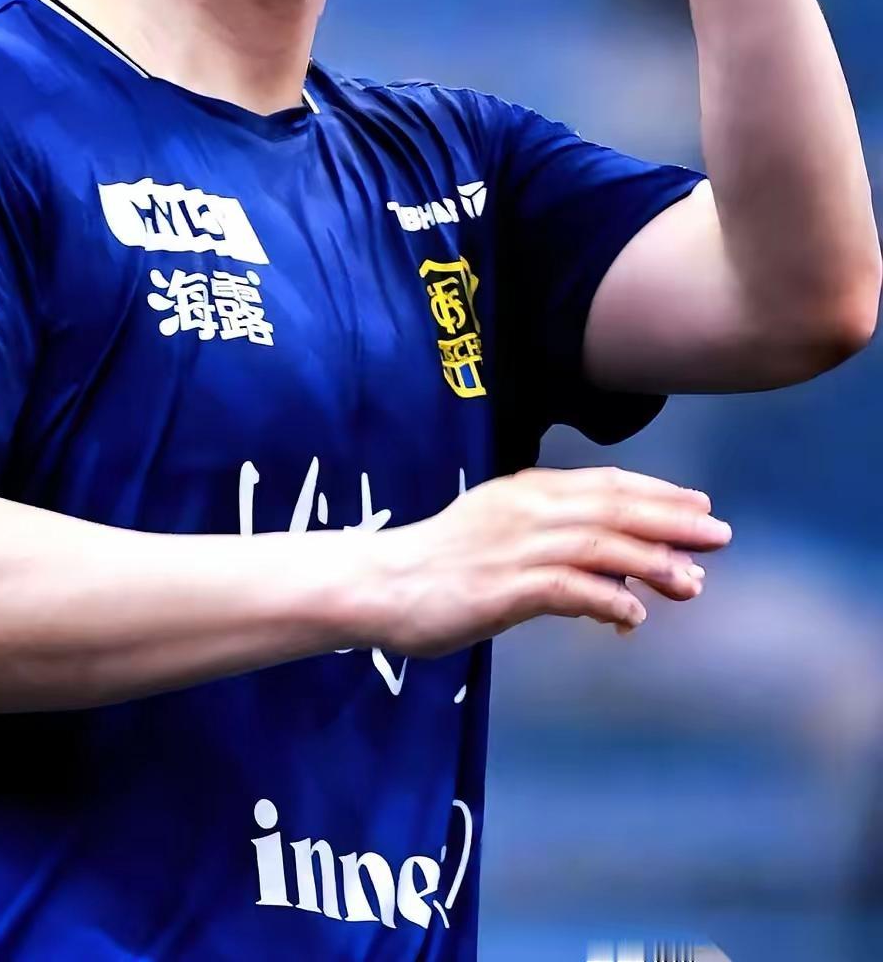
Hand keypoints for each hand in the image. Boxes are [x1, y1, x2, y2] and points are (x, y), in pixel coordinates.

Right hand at [371, 465, 732, 652]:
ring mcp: (515, 547)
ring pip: (600, 544)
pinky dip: (606, 597)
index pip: (605, 483)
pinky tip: (634, 615)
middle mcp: (527, 509)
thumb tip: (617, 571)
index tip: (699, 504)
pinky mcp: (503, 587)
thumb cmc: (442, 564)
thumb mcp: (501, 535)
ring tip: (692, 582)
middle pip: (613, 507)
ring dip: (652, 561)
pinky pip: (567, 589)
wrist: (380, 583)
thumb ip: (555, 543)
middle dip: (671, 520)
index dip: (657, 492)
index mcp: (526, 490)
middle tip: (719, 534)